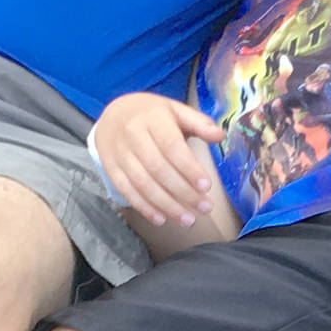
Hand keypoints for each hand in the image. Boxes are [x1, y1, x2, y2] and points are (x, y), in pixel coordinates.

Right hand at [95, 94, 224, 225]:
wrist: (113, 114)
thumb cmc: (152, 115)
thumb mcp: (176, 110)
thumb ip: (199, 123)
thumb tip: (219, 135)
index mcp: (153, 118)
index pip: (172, 146)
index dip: (189, 168)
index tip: (207, 186)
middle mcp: (133, 135)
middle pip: (158, 169)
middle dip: (183, 192)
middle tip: (205, 208)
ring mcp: (119, 153)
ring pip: (143, 184)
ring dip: (167, 205)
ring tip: (188, 219)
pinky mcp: (111, 168)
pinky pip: (126, 191)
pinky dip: (144, 207)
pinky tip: (161, 219)